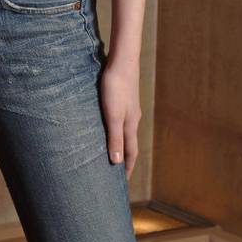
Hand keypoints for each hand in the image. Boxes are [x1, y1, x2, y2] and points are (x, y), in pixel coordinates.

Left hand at [100, 54, 141, 179]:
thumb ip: (115, 137)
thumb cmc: (115, 86)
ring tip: (112, 150)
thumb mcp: (113, 114)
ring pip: (125, 130)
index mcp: (130, 125)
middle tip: (117, 171)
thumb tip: (116, 162)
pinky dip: (116, 128)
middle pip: (129, 142)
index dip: (127, 167)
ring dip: (120, 142)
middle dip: (124, 158)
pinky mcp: (124, 97)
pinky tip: (109, 123)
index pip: (130, 152)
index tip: (123, 182)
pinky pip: (121, 118)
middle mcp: (132, 118)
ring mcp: (129, 107)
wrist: (122, 60)